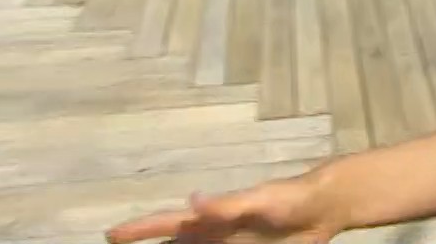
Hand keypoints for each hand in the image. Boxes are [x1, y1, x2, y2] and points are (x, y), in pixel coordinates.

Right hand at [105, 176, 333, 243]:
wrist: (323, 207)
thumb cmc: (290, 197)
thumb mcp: (259, 200)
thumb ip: (227, 204)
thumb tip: (191, 201)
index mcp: (214, 215)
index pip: (170, 223)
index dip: (141, 229)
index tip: (112, 234)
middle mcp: (217, 230)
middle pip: (176, 242)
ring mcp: (232, 243)